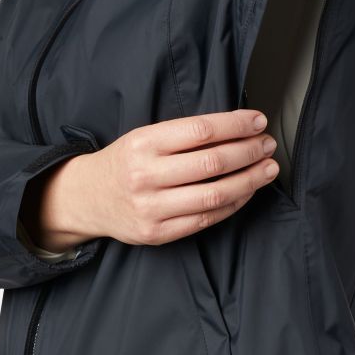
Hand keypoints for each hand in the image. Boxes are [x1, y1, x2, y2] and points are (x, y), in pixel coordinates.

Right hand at [31, 109, 278, 250]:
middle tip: (267, 144)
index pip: (201, 130)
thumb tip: (236, 127)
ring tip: (267, 168)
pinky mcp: (157, 233)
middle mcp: (146, 174)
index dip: (236, 125)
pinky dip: (233, 204)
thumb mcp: (144, 136)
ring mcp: (151, 207)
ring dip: (249, 180)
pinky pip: (206, 219)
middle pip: (213, 162)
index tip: (258, 121)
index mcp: (144, 142)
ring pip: (215, 194)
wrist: (87, 198)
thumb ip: (184, 134)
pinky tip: (246, 191)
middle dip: (249, 151)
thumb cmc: (124, 161)